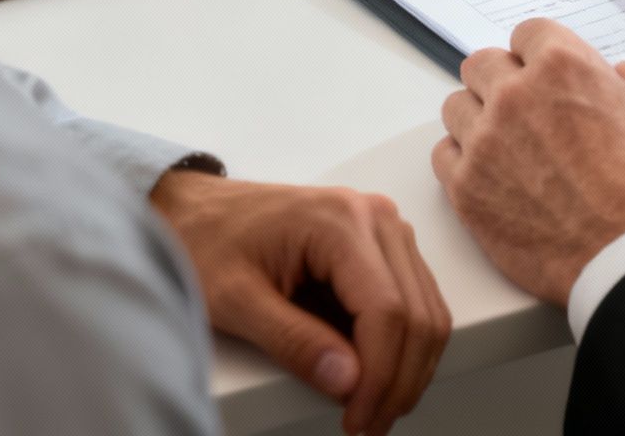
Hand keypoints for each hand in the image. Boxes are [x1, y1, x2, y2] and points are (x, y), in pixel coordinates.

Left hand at [149, 171, 449, 435]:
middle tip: (370, 426)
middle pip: (418, 314)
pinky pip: (414, 301)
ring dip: (409, 368)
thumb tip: (348, 382)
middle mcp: (376, 219)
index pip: (387, 311)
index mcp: (341, 223)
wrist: (198, 210)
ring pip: (427, 310)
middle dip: (400, 381)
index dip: (380, 377)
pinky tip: (376, 377)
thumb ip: (292, 341)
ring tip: (374, 410)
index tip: (358, 420)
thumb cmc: (207, 243)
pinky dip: (404, 347)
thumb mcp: (235, 300)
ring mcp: (384, 230)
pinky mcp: (383, 246)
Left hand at [431, 18, 624, 305]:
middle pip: (482, 64)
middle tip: (526, 108)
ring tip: (508, 145)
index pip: (527, 33)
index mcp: (563, 67)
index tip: (545, 72)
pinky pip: (444, 156)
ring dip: (479, 118)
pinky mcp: (466, 190)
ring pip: (457, 107)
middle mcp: (514, 96)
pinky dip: (464, 160)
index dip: (540, 54)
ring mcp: (485, 143)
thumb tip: (619, 75)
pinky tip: (493, 174)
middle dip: (504, 79)